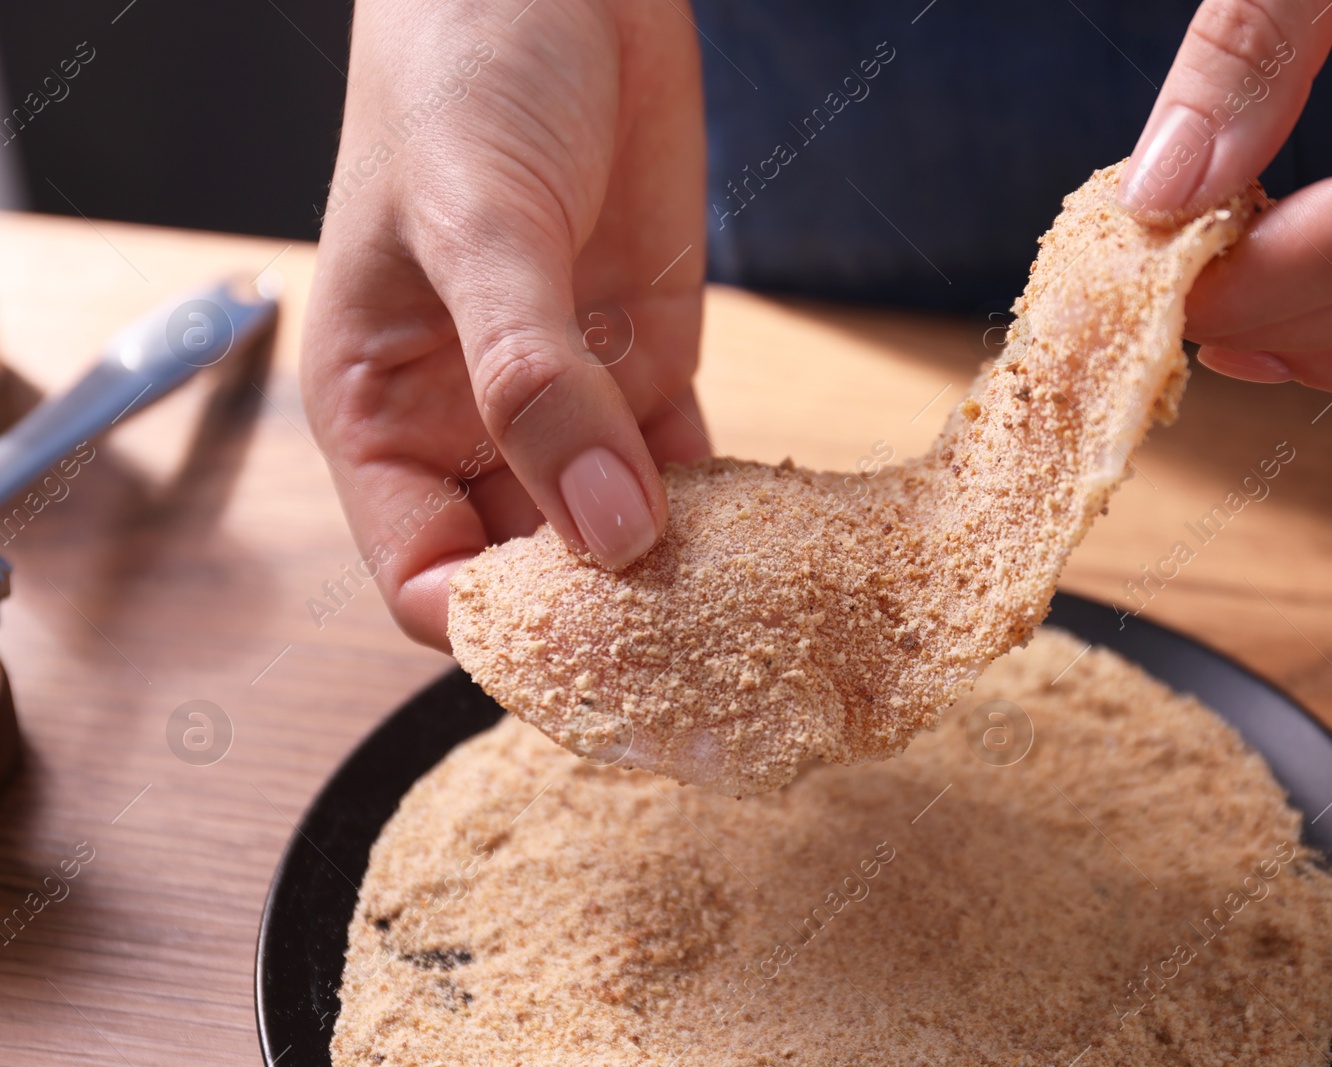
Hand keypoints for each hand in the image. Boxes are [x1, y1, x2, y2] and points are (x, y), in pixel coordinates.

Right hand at [302, 0, 708, 650]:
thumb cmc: (463, 72)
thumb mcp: (481, 224)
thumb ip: (533, 379)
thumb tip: (606, 529)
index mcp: (382, 410)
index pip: (426, 574)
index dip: (499, 626)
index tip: (591, 650)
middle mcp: (471, 424)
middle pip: (531, 572)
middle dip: (602, 619)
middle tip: (697, 658)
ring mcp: (567, 399)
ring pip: (614, 533)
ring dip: (673, 575)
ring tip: (748, 614)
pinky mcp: (646, 362)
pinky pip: (683, 468)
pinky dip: (723, 510)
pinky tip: (769, 541)